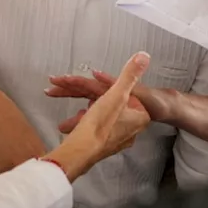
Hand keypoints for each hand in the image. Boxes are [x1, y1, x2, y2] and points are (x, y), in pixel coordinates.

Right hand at [46, 53, 150, 180]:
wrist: (83, 152)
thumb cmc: (100, 124)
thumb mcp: (116, 93)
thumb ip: (129, 74)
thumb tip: (144, 55)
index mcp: (137, 115)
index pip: (122, 92)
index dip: (104, 86)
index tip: (88, 81)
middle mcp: (131, 128)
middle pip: (106, 104)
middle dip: (81, 98)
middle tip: (63, 92)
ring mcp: (117, 139)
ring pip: (96, 118)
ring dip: (78, 116)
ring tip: (63, 114)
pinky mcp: (104, 146)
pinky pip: (92, 129)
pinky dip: (79, 125)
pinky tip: (68, 126)